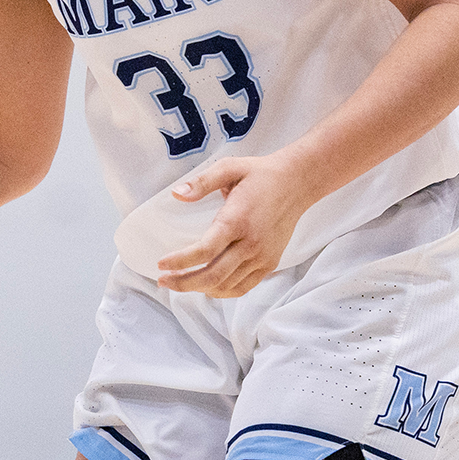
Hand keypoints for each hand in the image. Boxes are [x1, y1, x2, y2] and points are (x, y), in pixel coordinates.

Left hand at [154, 154, 316, 298]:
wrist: (297, 183)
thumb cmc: (260, 175)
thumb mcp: (229, 168)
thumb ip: (201, 182)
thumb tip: (176, 194)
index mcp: (238, 220)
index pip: (205, 250)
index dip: (181, 262)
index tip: (161, 264)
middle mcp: (251, 243)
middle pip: (213, 275)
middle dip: (184, 283)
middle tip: (163, 281)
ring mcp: (262, 256)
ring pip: (227, 285)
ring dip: (200, 288)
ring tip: (179, 283)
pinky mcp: (270, 263)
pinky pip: (243, 287)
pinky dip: (223, 292)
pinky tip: (207, 287)